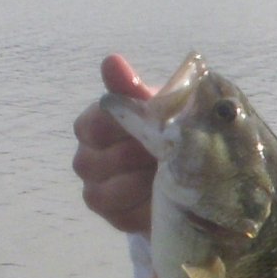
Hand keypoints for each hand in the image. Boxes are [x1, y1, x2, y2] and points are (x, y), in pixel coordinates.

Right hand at [71, 54, 158, 233]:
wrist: (189, 168)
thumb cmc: (168, 129)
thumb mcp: (157, 107)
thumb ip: (131, 89)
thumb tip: (112, 61)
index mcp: (92, 126)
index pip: (92, 127)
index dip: (122, 130)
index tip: (151, 128)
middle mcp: (86, 158)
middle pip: (97, 162)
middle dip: (137, 157)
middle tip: (168, 152)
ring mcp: (96, 189)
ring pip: (107, 192)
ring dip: (143, 184)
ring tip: (169, 173)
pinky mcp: (114, 216)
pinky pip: (122, 216)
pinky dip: (146, 207)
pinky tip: (165, 195)